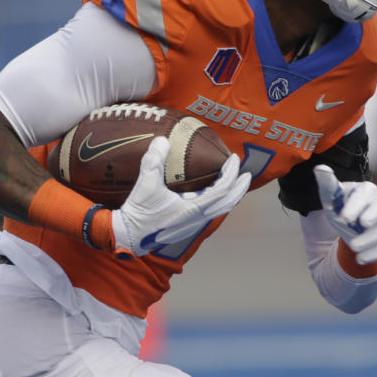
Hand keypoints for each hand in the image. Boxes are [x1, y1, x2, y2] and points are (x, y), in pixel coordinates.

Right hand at [112, 137, 250, 255]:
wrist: (130, 236)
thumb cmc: (139, 213)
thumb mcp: (146, 185)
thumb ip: (153, 161)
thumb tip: (162, 140)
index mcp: (193, 208)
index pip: (223, 190)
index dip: (231, 173)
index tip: (234, 158)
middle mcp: (198, 217)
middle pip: (229, 203)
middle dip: (240, 187)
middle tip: (246, 173)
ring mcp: (193, 223)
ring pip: (220, 209)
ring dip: (230, 195)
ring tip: (233, 181)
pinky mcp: (187, 224)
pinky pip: (210, 211)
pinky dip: (217, 200)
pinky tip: (211, 191)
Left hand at [313, 165, 376, 263]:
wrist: (350, 225)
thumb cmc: (341, 206)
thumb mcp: (331, 197)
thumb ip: (327, 184)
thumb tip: (320, 168)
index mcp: (367, 190)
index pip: (367, 194)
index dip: (357, 205)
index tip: (345, 217)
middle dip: (371, 220)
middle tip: (358, 227)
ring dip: (369, 240)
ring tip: (354, 247)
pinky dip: (375, 253)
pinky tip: (360, 259)